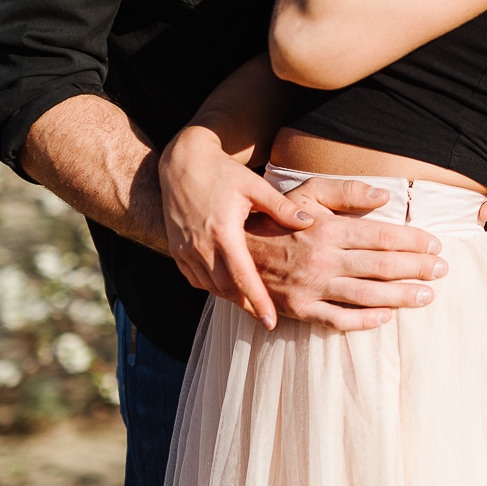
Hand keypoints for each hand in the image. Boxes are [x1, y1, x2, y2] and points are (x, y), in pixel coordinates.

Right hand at [161, 126, 314, 326]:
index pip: (242, 277)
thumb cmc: (222, 173)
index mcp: (223, 232)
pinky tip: (229, 288)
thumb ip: (282, 207)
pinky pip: (195, 279)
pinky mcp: (175, 250)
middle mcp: (200, 245)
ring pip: (209, 287)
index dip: (258, 302)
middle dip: (247, 305)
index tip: (271, 322)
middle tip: (267, 318)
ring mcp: (184, 250)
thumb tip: (311, 223)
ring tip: (252, 306)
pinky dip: (212, 287)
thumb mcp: (255, 185)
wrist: (181, 163)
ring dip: (231, 298)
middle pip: (226, 289)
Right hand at [247, 188, 448, 331]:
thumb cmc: (278, 219)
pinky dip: (365, 321)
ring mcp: (312, 288)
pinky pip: (339, 320)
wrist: (237, 251)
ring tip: (427, 296)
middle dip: (418, 268)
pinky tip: (387, 318)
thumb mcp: (307, 193)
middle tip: (443, 270)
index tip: (436, 244)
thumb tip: (385, 196)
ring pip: (367, 296)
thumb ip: (346, 191)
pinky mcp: (301, 310)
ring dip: (402, 296)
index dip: (413, 241)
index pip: (382, 236)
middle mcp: (323, 259)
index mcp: (327, 229)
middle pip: (382, 266)